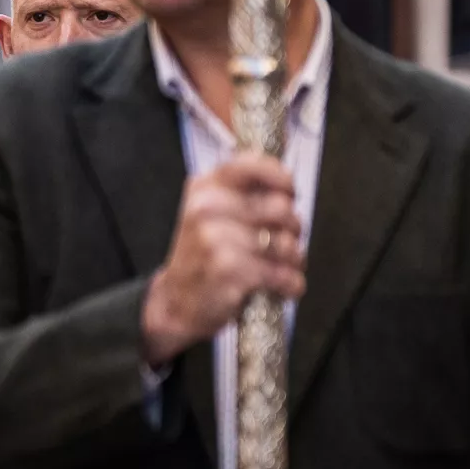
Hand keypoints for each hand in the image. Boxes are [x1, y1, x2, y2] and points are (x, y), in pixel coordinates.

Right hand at [143, 154, 303, 363]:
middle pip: (281, 208)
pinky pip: (282, 274)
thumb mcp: (210, 215)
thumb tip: (287, 187)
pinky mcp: (230, 271)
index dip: (281, 178)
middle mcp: (206, 210)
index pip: (252, 165)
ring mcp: (216, 240)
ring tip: (282, 266)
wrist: (175, 302)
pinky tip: (284, 287)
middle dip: (293, 229)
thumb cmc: (203, 257)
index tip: (289, 193)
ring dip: (294, 260)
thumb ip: (242, 195)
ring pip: (286, 244)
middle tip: (283, 241)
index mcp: (203, 189)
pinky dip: (291, 284)